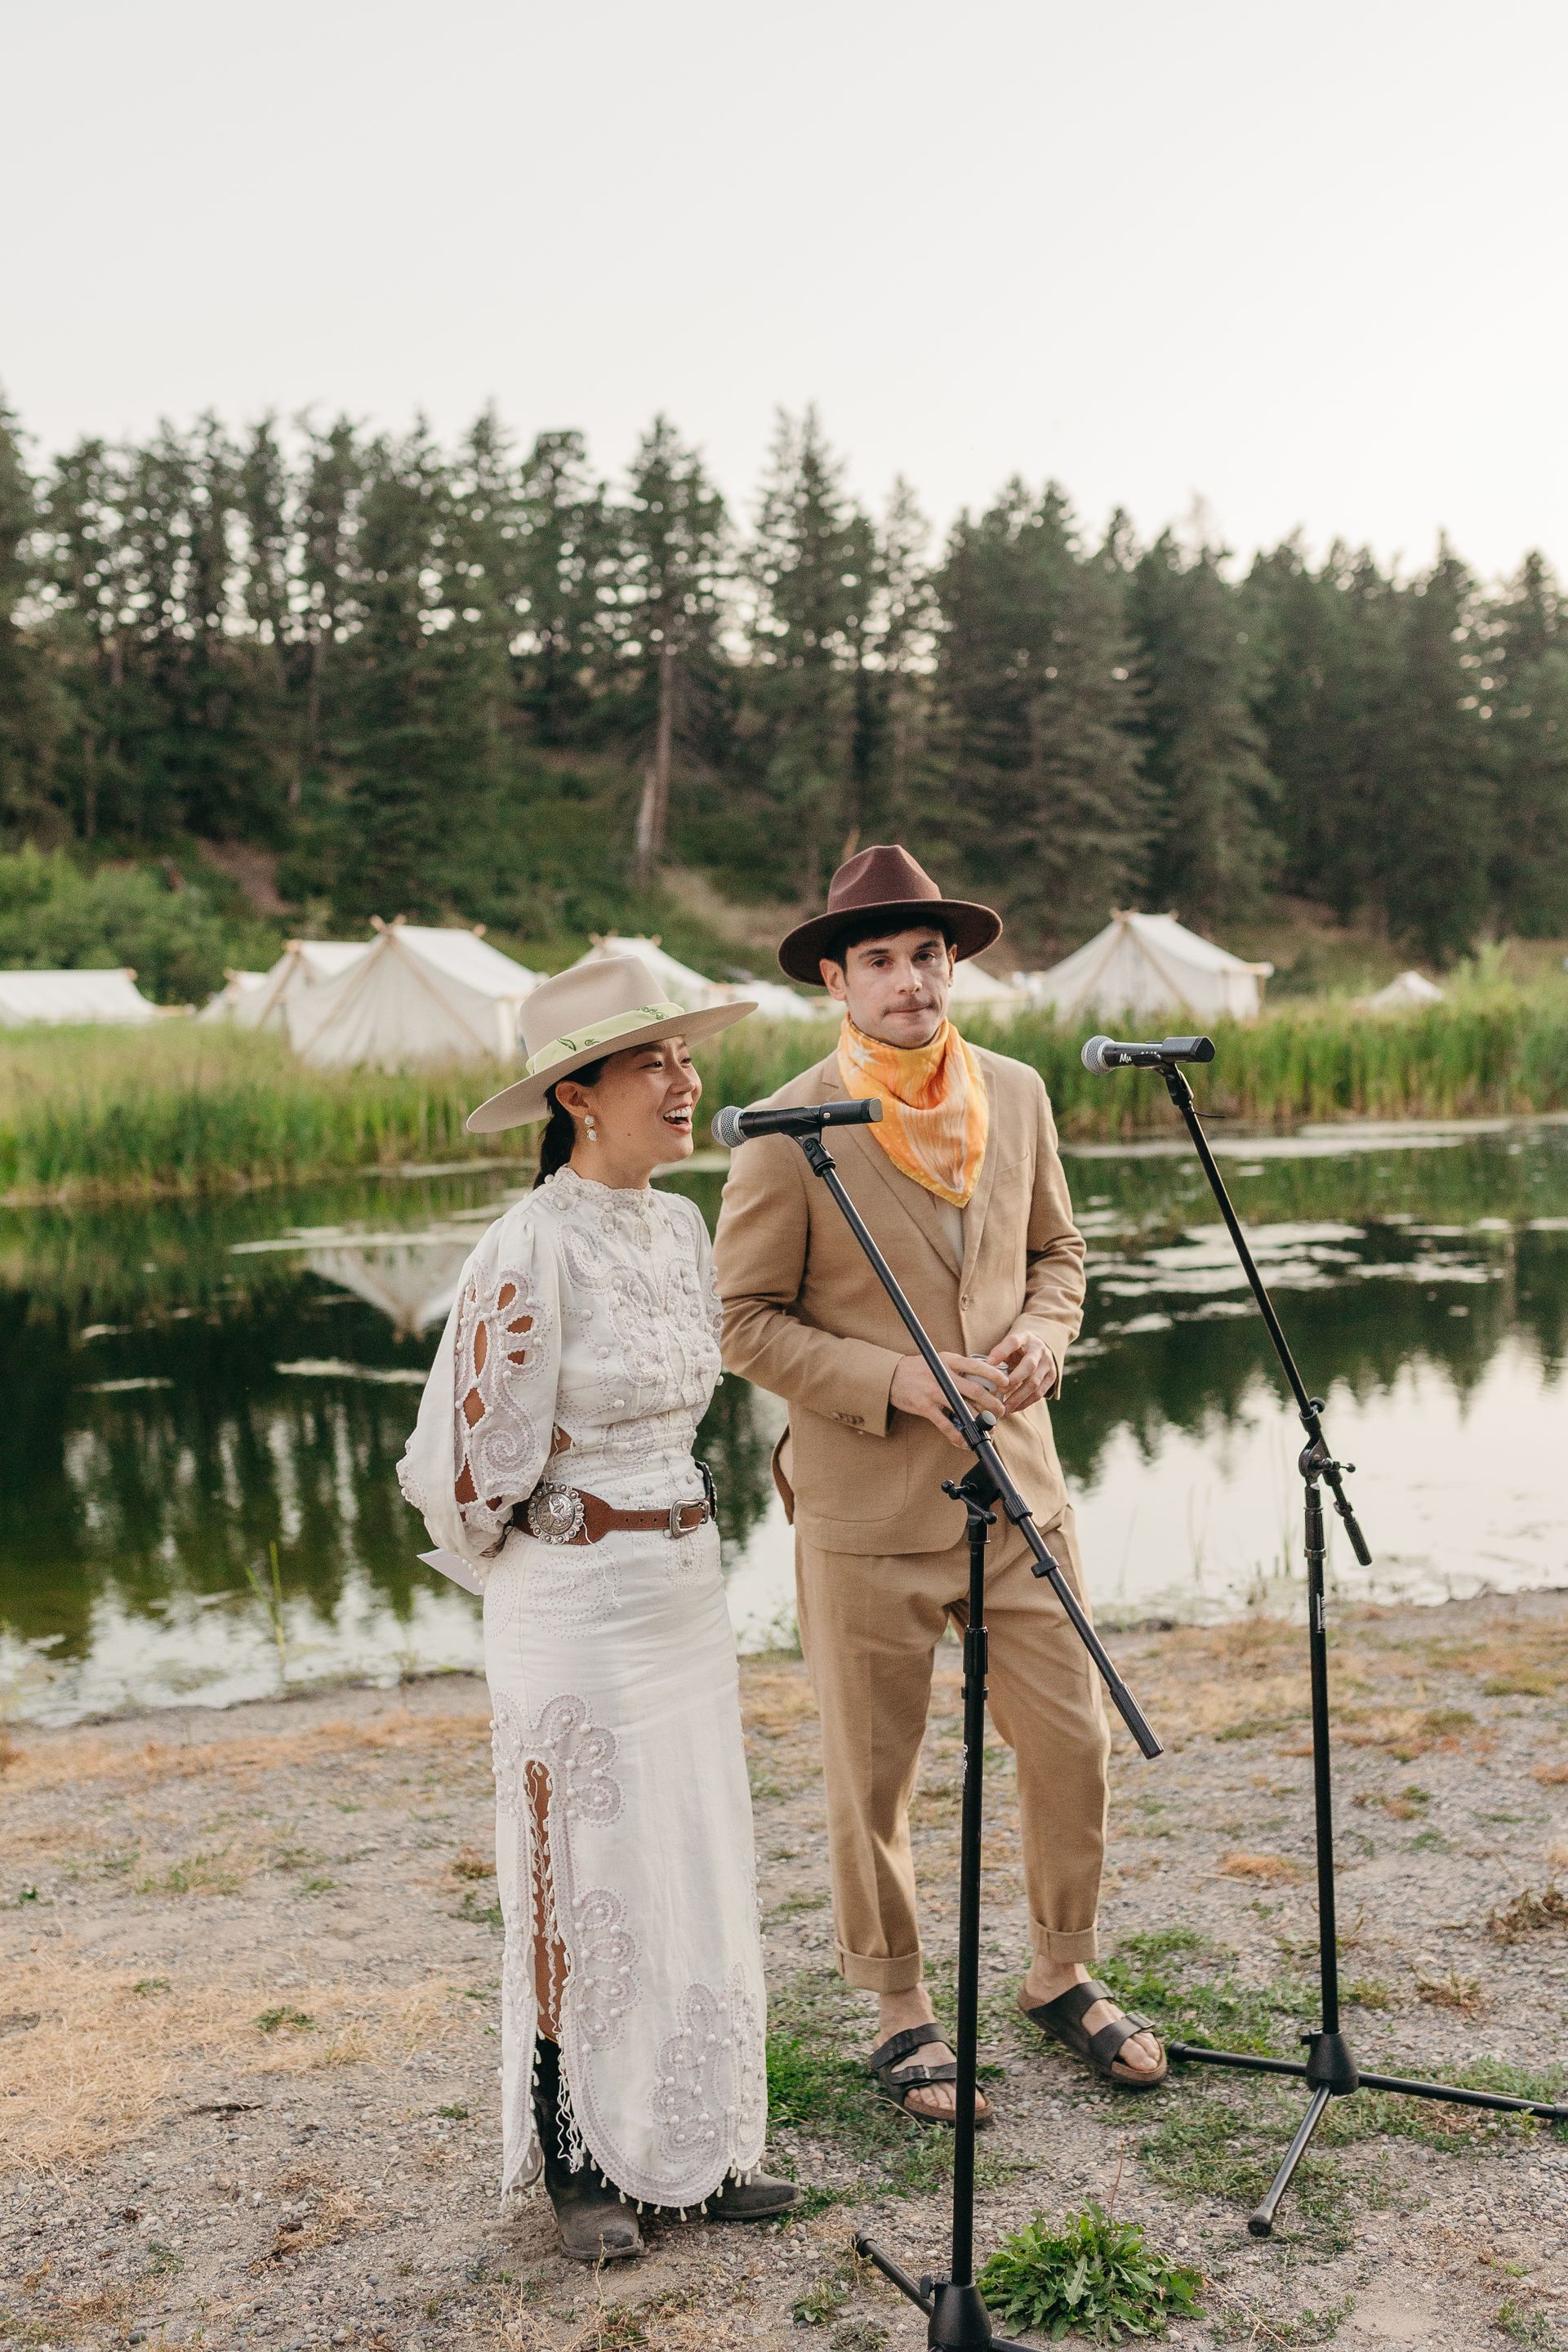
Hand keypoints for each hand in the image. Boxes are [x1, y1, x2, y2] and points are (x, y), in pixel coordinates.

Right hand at [889, 1351, 1007, 1448]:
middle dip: (992, 1403)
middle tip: (1001, 1411)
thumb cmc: (920, 1368)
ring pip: (963, 1408)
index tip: (1006, 1384)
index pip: (977, 1366)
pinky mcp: (925, 1407)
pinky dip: (958, 1436)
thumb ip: (959, 1367)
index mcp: (949, 1360)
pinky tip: (966, 1441)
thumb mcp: (940, 1360)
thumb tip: (984, 1377)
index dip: (995, 1375)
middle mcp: (943, 1375)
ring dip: (979, 1421)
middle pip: (975, 1390)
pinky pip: (946, 1425)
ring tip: (989, 1428)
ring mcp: (933, 1392)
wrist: (892, 1376)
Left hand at [983, 1330, 1056, 1415]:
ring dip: (1018, 1398)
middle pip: (1028, 1365)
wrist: (1040, 1347)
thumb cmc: (1018, 1348)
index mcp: (1025, 1337)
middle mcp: (1039, 1349)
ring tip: (1004, 1407)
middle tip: (999, 1391)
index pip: (1013, 1342)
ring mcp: (1048, 1363)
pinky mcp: (1052, 1377)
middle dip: (1013, 1380)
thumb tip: (981, 1370)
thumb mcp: (1008, 1345)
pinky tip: (1013, 1408)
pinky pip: (1039, 1393)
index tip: (988, 1364)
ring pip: (1034, 1383)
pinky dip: (1025, 1403)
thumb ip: (997, 1355)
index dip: (1001, 1352)